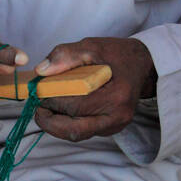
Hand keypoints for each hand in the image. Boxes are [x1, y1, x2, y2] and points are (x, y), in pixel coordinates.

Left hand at [33, 36, 156, 142]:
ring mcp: (115, 126)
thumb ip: (66, 55)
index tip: (38, 91)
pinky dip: (67, 123)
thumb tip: (42, 71)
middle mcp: (118, 117)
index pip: (77, 106)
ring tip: (45, 108)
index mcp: (117, 96)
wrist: (142, 65)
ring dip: (56, 125)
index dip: (53, 101)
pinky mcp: (110, 129)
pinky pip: (83, 131)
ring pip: (77, 134)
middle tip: (37, 106)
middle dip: (50, 121)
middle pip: (75, 130)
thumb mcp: (93, 46)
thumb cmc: (118, 55)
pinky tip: (59, 111)